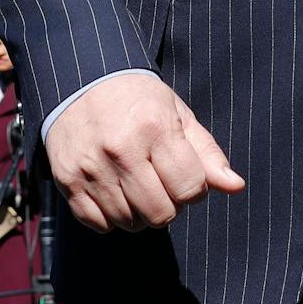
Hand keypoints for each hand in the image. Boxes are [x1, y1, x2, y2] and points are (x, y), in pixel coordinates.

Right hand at [44, 75, 243, 231]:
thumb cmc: (138, 99)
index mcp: (155, 128)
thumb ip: (207, 153)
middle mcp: (121, 150)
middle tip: (161, 183)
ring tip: (137, 184)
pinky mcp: (67, 180)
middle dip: (168, 205)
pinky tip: (114, 191)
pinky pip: (98, 224)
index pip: (189, 189)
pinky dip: (110, 217)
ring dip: (139, 212)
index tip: (184, 175)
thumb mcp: (178, 114)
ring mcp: (90, 167)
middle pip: (160, 214)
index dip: (193, 189)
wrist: (83, 79)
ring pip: (129, 222)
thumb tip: (235, 186)